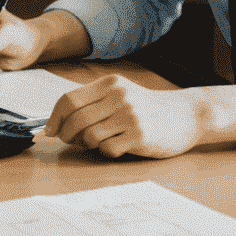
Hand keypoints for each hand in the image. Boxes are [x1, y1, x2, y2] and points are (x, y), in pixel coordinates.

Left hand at [43, 76, 203, 159]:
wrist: (187, 115)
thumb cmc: (148, 108)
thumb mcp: (122, 94)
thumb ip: (94, 102)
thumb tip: (58, 122)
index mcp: (109, 84)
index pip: (69, 99)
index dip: (54, 117)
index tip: (49, 130)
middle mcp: (118, 96)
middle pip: (75, 118)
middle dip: (66, 133)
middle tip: (69, 141)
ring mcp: (129, 116)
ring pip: (89, 135)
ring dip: (86, 143)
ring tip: (96, 143)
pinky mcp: (140, 135)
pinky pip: (108, 149)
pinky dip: (106, 152)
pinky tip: (116, 147)